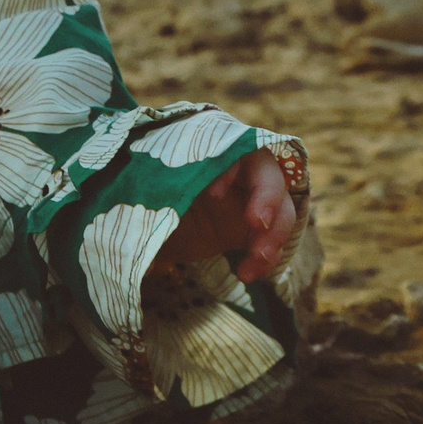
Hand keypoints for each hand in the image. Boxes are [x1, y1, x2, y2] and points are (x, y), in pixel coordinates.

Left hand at [154, 148, 296, 283]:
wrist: (141, 222)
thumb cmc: (143, 190)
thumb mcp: (151, 183)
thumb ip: (168, 181)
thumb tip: (170, 185)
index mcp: (216, 150)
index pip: (237, 149)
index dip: (232, 170)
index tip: (212, 194)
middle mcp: (240, 172)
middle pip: (271, 180)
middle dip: (269, 202)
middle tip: (256, 224)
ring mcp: (248, 202)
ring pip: (281, 214)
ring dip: (273, 239)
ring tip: (250, 265)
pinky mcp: (248, 230)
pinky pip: (270, 243)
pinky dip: (263, 260)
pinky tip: (245, 274)